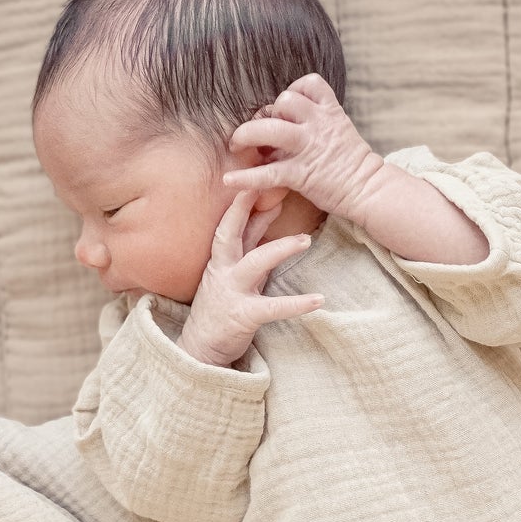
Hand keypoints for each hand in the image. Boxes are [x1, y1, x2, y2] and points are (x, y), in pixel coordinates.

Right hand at [179, 184, 324, 366]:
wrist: (201, 348)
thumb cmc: (221, 305)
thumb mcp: (234, 269)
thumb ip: (250, 242)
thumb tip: (268, 208)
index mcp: (221, 258)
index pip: (231, 222)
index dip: (243, 198)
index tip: (259, 173)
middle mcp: (223, 270)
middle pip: (231, 232)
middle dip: (248, 209)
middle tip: (274, 187)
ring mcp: (231, 292)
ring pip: (255, 263)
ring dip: (281, 248)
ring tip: (306, 239)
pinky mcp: (243, 316)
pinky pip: (273, 308)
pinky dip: (297, 304)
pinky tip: (319, 300)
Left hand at [221, 74, 383, 222]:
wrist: (369, 189)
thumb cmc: (351, 162)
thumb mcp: (340, 129)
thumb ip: (317, 120)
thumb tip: (287, 119)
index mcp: (330, 112)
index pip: (308, 84)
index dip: (293, 91)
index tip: (284, 107)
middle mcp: (318, 125)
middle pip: (284, 101)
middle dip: (266, 113)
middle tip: (256, 130)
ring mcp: (309, 148)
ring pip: (270, 129)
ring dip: (246, 135)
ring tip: (236, 145)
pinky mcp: (302, 174)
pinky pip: (268, 173)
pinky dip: (245, 177)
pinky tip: (229, 180)